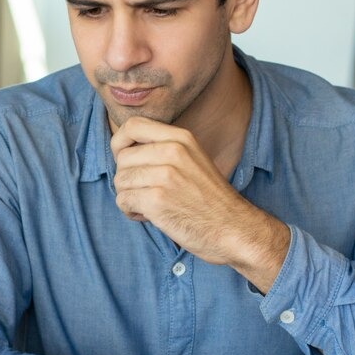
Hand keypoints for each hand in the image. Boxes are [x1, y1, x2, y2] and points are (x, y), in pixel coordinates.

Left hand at [110, 116, 289, 291]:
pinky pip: (122, 201)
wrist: (234, 229)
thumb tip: (123, 152)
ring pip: (120, 181)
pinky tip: (149, 216)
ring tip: (150, 206)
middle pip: (122, 158)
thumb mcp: (192, 160)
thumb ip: (163, 150)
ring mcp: (164, 175)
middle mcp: (172, 151)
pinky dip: (130, 212)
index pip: (132, 126)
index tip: (125, 161)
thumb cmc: (210, 199)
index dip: (119, 143)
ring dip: (129, 197)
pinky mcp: (157, 200)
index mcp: (181, 138)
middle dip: (128, 179)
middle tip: (147, 193)